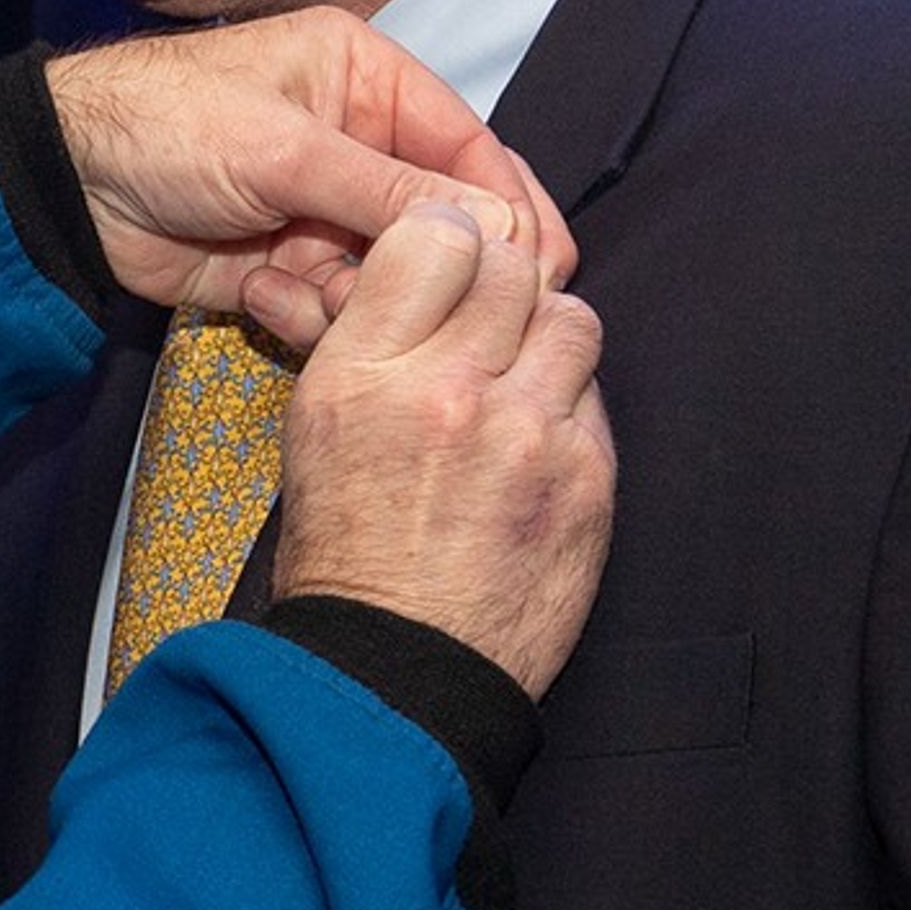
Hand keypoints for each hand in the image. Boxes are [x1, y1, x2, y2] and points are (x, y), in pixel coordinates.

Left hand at [44, 9, 574, 330]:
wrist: (63, 186)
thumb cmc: (166, 125)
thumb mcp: (285, 148)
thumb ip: (391, 188)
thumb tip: (495, 228)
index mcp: (363, 78)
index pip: (466, 143)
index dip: (507, 204)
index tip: (545, 267)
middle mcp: (355, 139)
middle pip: (440, 215)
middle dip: (441, 264)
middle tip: (458, 307)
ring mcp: (321, 207)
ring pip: (391, 270)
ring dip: (364, 294)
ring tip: (312, 289)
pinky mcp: (287, 264)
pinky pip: (338, 302)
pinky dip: (312, 312)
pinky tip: (265, 295)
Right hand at [271, 203, 614, 697]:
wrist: (397, 672)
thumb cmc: (346, 554)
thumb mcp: (313, 428)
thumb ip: (357, 337)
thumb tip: (376, 266)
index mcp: (362, 373)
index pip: (435, 236)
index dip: (447, 243)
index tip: (447, 264)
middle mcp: (447, 391)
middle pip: (513, 267)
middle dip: (501, 286)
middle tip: (484, 325)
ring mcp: (528, 435)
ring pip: (573, 320)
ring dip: (548, 338)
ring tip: (519, 378)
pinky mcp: (588, 481)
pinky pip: (597, 398)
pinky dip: (570, 408)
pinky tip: (536, 443)